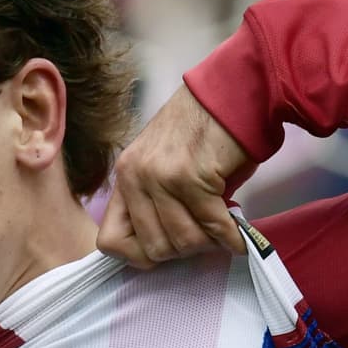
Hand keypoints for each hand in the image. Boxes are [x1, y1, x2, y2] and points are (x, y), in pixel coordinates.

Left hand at [96, 84, 253, 267]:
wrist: (232, 93)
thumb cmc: (207, 133)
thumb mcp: (167, 168)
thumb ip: (159, 205)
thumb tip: (171, 252)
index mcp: (125, 175)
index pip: (109, 242)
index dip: (142, 254)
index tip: (171, 245)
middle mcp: (134, 176)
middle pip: (153, 249)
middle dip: (185, 250)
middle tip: (206, 234)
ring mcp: (159, 176)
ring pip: (182, 242)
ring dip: (209, 243)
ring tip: (222, 229)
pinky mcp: (190, 176)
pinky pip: (211, 226)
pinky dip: (230, 237)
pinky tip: (239, 236)